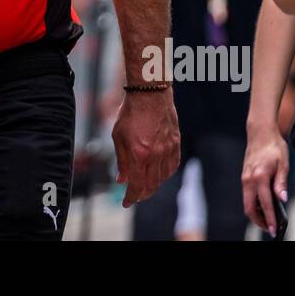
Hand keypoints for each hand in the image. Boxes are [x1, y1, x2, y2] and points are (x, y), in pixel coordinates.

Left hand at [111, 90, 179, 206]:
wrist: (151, 92)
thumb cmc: (130, 112)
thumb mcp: (118, 136)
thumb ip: (121, 160)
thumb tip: (122, 180)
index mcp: (139, 154)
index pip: (137, 186)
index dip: (131, 198)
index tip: (126, 203)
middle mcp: (156, 155)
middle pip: (151, 185)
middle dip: (142, 194)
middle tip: (134, 196)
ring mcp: (168, 149)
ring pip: (163, 177)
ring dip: (154, 185)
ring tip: (145, 185)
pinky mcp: (176, 143)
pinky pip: (173, 165)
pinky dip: (165, 174)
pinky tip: (159, 174)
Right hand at [242, 121, 289, 235]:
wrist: (260, 133)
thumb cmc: (274, 146)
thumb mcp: (283, 164)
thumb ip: (281, 183)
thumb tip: (282, 199)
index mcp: (260, 176)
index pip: (265, 204)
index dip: (270, 219)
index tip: (274, 230)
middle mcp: (249, 180)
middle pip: (249, 208)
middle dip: (259, 221)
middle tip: (270, 229)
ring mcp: (245, 179)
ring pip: (247, 203)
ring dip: (256, 214)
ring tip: (269, 220)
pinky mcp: (244, 177)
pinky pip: (247, 196)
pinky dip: (254, 205)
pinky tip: (264, 206)